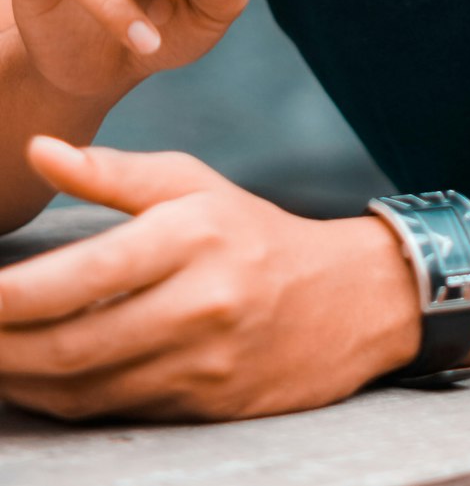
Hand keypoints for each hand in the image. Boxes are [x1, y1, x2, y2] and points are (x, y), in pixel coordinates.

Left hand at [0, 138, 419, 421]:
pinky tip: (32, 378)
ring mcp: (201, 365)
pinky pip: (113, 410)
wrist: (345, 301)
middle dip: (4, 346)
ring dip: (22, 378)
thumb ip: (111, 173)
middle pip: (75, 344)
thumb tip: (39, 150)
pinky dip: (61, 399)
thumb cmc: (251, 231)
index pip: (89, 273)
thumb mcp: (192, 183)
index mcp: (191, 238)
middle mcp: (198, 305)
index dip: (21, 293)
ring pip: (86, 388)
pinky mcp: (202, 407)